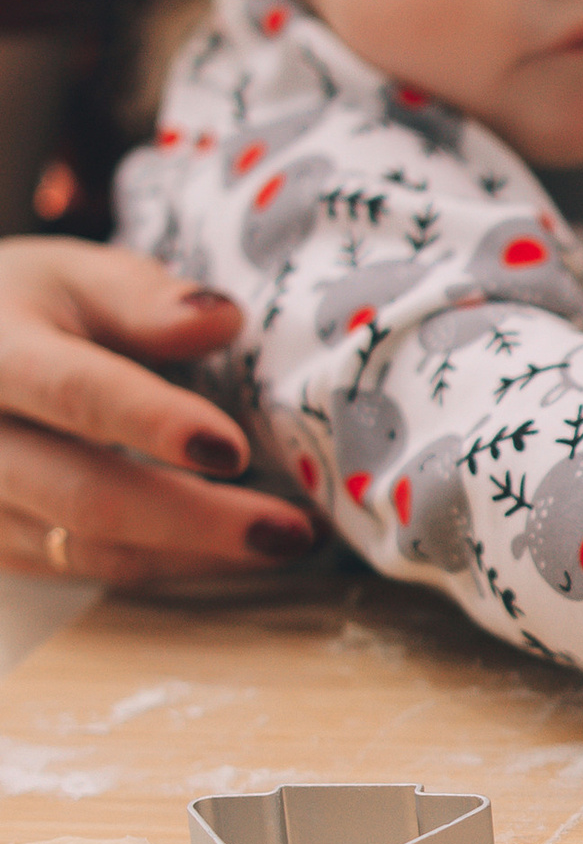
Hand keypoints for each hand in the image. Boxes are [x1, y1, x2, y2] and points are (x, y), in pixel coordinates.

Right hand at [0, 238, 314, 579]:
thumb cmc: (28, 308)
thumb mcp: (74, 277)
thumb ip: (143, 299)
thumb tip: (222, 318)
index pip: (74, 393)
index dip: (153, 423)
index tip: (231, 449)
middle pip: (86, 495)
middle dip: (197, 519)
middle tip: (292, 530)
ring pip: (92, 547)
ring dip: (197, 555)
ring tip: (289, 541)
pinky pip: (89, 566)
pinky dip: (170, 563)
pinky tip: (236, 551)